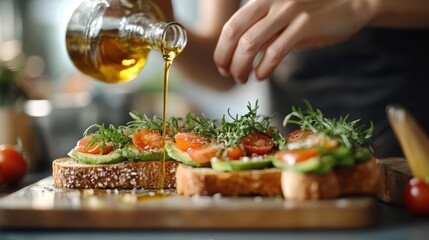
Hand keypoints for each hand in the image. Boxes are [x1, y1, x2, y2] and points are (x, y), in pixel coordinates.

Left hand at [213, 0, 375, 82]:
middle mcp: (271, 2)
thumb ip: (263, 29)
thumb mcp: (283, 14)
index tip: (222, 66)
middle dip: (226, 59)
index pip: (231, 25)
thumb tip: (240, 53)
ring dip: (242, 67)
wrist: (353, 1)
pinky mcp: (305, 25)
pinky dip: (264, 68)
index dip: (221, 49)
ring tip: (243, 78)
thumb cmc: (314, 12)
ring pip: (251, 44)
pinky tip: (262, 75)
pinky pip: (275, 51)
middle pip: (235, 35)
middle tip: (228, 75)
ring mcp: (288, 12)